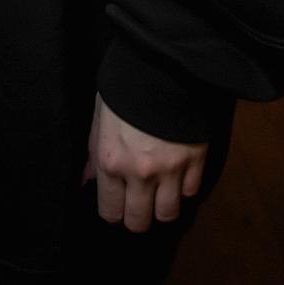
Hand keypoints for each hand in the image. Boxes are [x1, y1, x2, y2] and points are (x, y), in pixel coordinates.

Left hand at [81, 92, 207, 231]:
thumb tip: (87, 181)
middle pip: (139, 221)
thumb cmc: (124, 86)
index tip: (116, 203)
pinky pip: (191, 192)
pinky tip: (177, 173)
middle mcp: (140, 173)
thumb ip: (93, 151)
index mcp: (111, 161)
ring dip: (162, 206)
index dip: (113, 210)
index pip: (110, 211)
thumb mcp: (100, 115)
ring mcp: (170, 170)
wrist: (164, 63)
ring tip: (159, 192)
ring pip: (167, 214)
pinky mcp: (196, 161)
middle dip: (136, 215)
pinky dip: (184, 187)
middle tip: (138, 202)